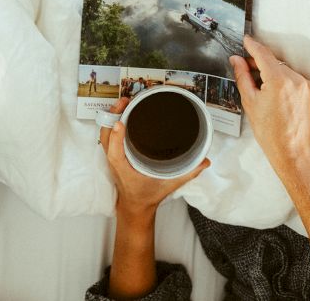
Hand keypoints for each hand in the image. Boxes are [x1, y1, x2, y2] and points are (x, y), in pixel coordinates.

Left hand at [99, 97, 209, 216]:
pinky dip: (112, 122)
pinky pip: (107, 136)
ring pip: (104, 134)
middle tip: (125, 101)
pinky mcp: (113, 153)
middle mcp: (115, 162)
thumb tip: (205, 161)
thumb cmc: (148, 196)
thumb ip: (188, 174)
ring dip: (111, 117)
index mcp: (124, 170)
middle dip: (112, 117)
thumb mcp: (170, 186)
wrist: (135, 207)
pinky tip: (122, 112)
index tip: (120, 122)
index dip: (116, 138)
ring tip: (123, 102)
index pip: (115, 153)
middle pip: (106, 137)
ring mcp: (112, 157)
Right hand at [230, 35, 309, 171]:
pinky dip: (283, 81)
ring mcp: (307, 85)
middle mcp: (296, 79)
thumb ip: (243, 76)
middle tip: (246, 69)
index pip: (263, 54)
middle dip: (260, 63)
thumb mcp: (250, 102)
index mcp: (279, 80)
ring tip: (261, 87)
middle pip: (274, 62)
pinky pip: (294, 78)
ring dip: (272, 72)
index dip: (252, 45)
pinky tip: (274, 94)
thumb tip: (237, 60)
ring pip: (284, 70)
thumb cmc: (271, 132)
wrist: (294, 152)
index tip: (246, 40)